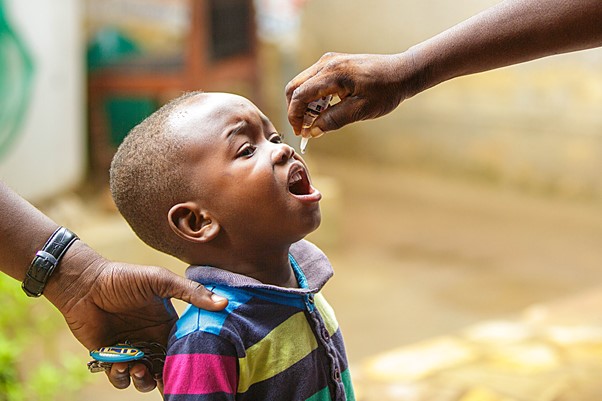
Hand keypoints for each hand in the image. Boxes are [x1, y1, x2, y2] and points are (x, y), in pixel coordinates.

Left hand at [44, 241, 227, 392]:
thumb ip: (191, 293)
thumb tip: (224, 303)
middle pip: (166, 368)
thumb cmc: (123, 278)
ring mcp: (131, 350)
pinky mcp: (109, 358)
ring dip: (142, 379)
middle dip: (166, 377)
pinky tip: (119, 363)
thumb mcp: (160, 280)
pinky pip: (119, 378)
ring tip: (137, 368)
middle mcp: (151, 340)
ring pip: (144, 378)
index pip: (184, 347)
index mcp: (167, 324)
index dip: (190, 359)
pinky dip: (120, 376)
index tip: (197, 368)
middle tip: (163, 376)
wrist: (83, 284)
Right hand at [285, 52, 416, 137]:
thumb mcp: (360, 110)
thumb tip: (312, 131)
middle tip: (305, 130)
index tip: (300, 133)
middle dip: (295, 111)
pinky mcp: (333, 64)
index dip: (295, 116)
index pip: (300, 94)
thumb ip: (334, 120)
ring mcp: (328, 61)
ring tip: (316, 122)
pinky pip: (313, 81)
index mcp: (333, 73)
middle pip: (295, 87)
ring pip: (302, 84)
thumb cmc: (385, 91)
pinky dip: (312, 98)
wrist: (401, 73)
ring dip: (304, 105)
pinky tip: (324, 111)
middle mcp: (326, 63)